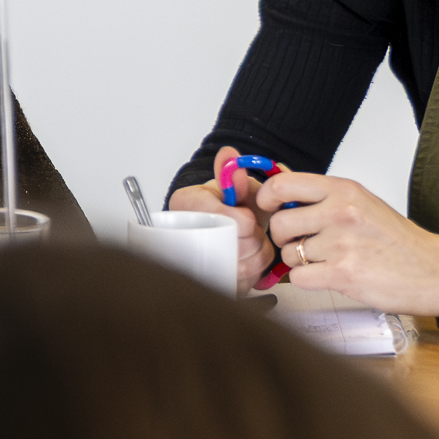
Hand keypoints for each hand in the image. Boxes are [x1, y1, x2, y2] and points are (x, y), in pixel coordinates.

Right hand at [163, 146, 280, 281]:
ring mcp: (195, 261)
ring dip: (257, 256)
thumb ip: (234, 175)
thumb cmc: (229, 207)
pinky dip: (254, 273)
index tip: (247, 217)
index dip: (241, 219)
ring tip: (252, 245)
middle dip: (253, 238)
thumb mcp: (234, 187)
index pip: (218, 214)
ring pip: (242, 266)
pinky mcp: (211, 282)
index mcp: (185, 202)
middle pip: (234, 243)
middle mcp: (181, 232)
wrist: (225, 229)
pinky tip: (248, 260)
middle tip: (252, 231)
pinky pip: (242, 283)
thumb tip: (230, 155)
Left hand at [262, 169, 438, 317]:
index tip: (268, 207)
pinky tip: (328, 275)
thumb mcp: (361, 202)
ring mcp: (341, 243)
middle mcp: (341, 212)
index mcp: (343, 190)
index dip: (266, 198)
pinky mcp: (343, 274)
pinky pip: (299, 278)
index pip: (283, 184)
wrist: (432, 270)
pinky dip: (308, 280)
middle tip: (299, 242)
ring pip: (288, 253)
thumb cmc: (395, 239)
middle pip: (278, 223)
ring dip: (299, 261)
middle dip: (282, 237)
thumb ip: (322, 196)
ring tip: (325, 260)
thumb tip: (279, 190)